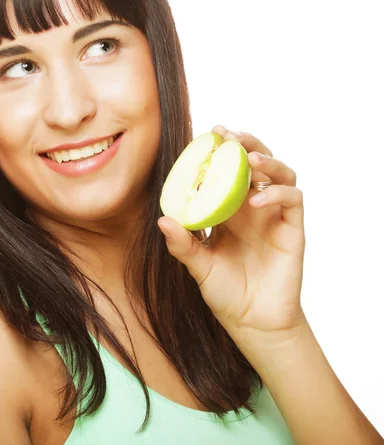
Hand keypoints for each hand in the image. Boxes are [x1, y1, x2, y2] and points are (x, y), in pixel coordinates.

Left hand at [158, 125, 306, 341]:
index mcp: (227, 209)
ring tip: (249, 159)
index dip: (219, 152)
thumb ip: (182, 245)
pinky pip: (292, 200)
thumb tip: (163, 220)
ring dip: (267, 160)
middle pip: (256, 162)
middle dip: (244, 143)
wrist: (252, 322)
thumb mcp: (198, 266)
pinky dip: (277, 194)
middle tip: (227, 135)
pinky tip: (256, 199)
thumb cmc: (224, 291)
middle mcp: (252, 206)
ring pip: (280, 173)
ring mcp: (274, 215)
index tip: (206, 135)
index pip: (226, 170)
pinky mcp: (292, 229)